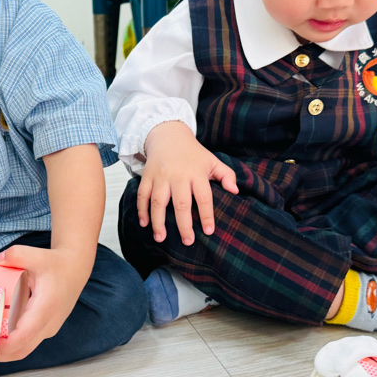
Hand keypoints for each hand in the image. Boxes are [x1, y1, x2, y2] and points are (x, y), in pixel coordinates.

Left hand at [0, 244, 90, 361]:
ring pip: (26, 349)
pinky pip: (29, 342)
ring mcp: (49, 328)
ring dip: (6, 352)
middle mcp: (49, 323)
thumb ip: (16, 255)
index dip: (5, 344)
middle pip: (22, 350)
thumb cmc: (57, 264)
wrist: (75, 269)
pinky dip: (13, 345)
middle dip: (0, 354)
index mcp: (45, 308)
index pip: (24, 335)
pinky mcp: (46, 328)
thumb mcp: (37, 255)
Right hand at [139, 121, 237, 244]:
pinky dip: (141, 210)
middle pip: (180, 203)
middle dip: (183, 225)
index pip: (204, 197)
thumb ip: (226, 175)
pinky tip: (144, 224)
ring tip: (160, 238)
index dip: (206, 215)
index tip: (208, 231)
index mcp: (196, 174)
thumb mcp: (212, 161)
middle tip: (187, 241)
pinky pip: (142, 195)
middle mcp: (178, 176)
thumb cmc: (193, 154)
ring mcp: (161, 177)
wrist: (168, 135)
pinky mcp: (147, 176)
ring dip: (158, 222)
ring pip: (158, 202)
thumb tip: (235, 191)